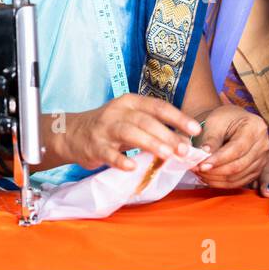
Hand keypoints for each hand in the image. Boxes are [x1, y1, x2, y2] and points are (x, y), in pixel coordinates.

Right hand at [56, 94, 201, 171]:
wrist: (72, 133)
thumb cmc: (109, 126)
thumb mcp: (130, 118)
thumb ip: (154, 126)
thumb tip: (184, 141)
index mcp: (131, 102)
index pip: (158, 107)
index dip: (178, 118)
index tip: (196, 129)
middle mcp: (118, 112)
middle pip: (146, 120)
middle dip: (167, 134)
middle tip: (184, 149)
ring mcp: (105, 129)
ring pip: (130, 133)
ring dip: (150, 143)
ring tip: (166, 155)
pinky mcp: (95, 146)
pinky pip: (109, 154)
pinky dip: (121, 160)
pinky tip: (132, 167)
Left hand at [195, 105, 268, 187]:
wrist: (231, 122)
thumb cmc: (223, 119)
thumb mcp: (215, 123)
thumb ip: (211, 140)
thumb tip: (203, 158)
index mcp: (256, 127)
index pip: (237, 149)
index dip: (218, 159)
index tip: (201, 165)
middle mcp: (263, 145)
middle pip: (239, 165)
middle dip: (215, 171)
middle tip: (196, 170)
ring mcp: (262, 160)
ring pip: (238, 177)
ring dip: (216, 178)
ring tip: (200, 173)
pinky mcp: (256, 171)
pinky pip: (239, 182)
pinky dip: (222, 183)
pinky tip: (209, 177)